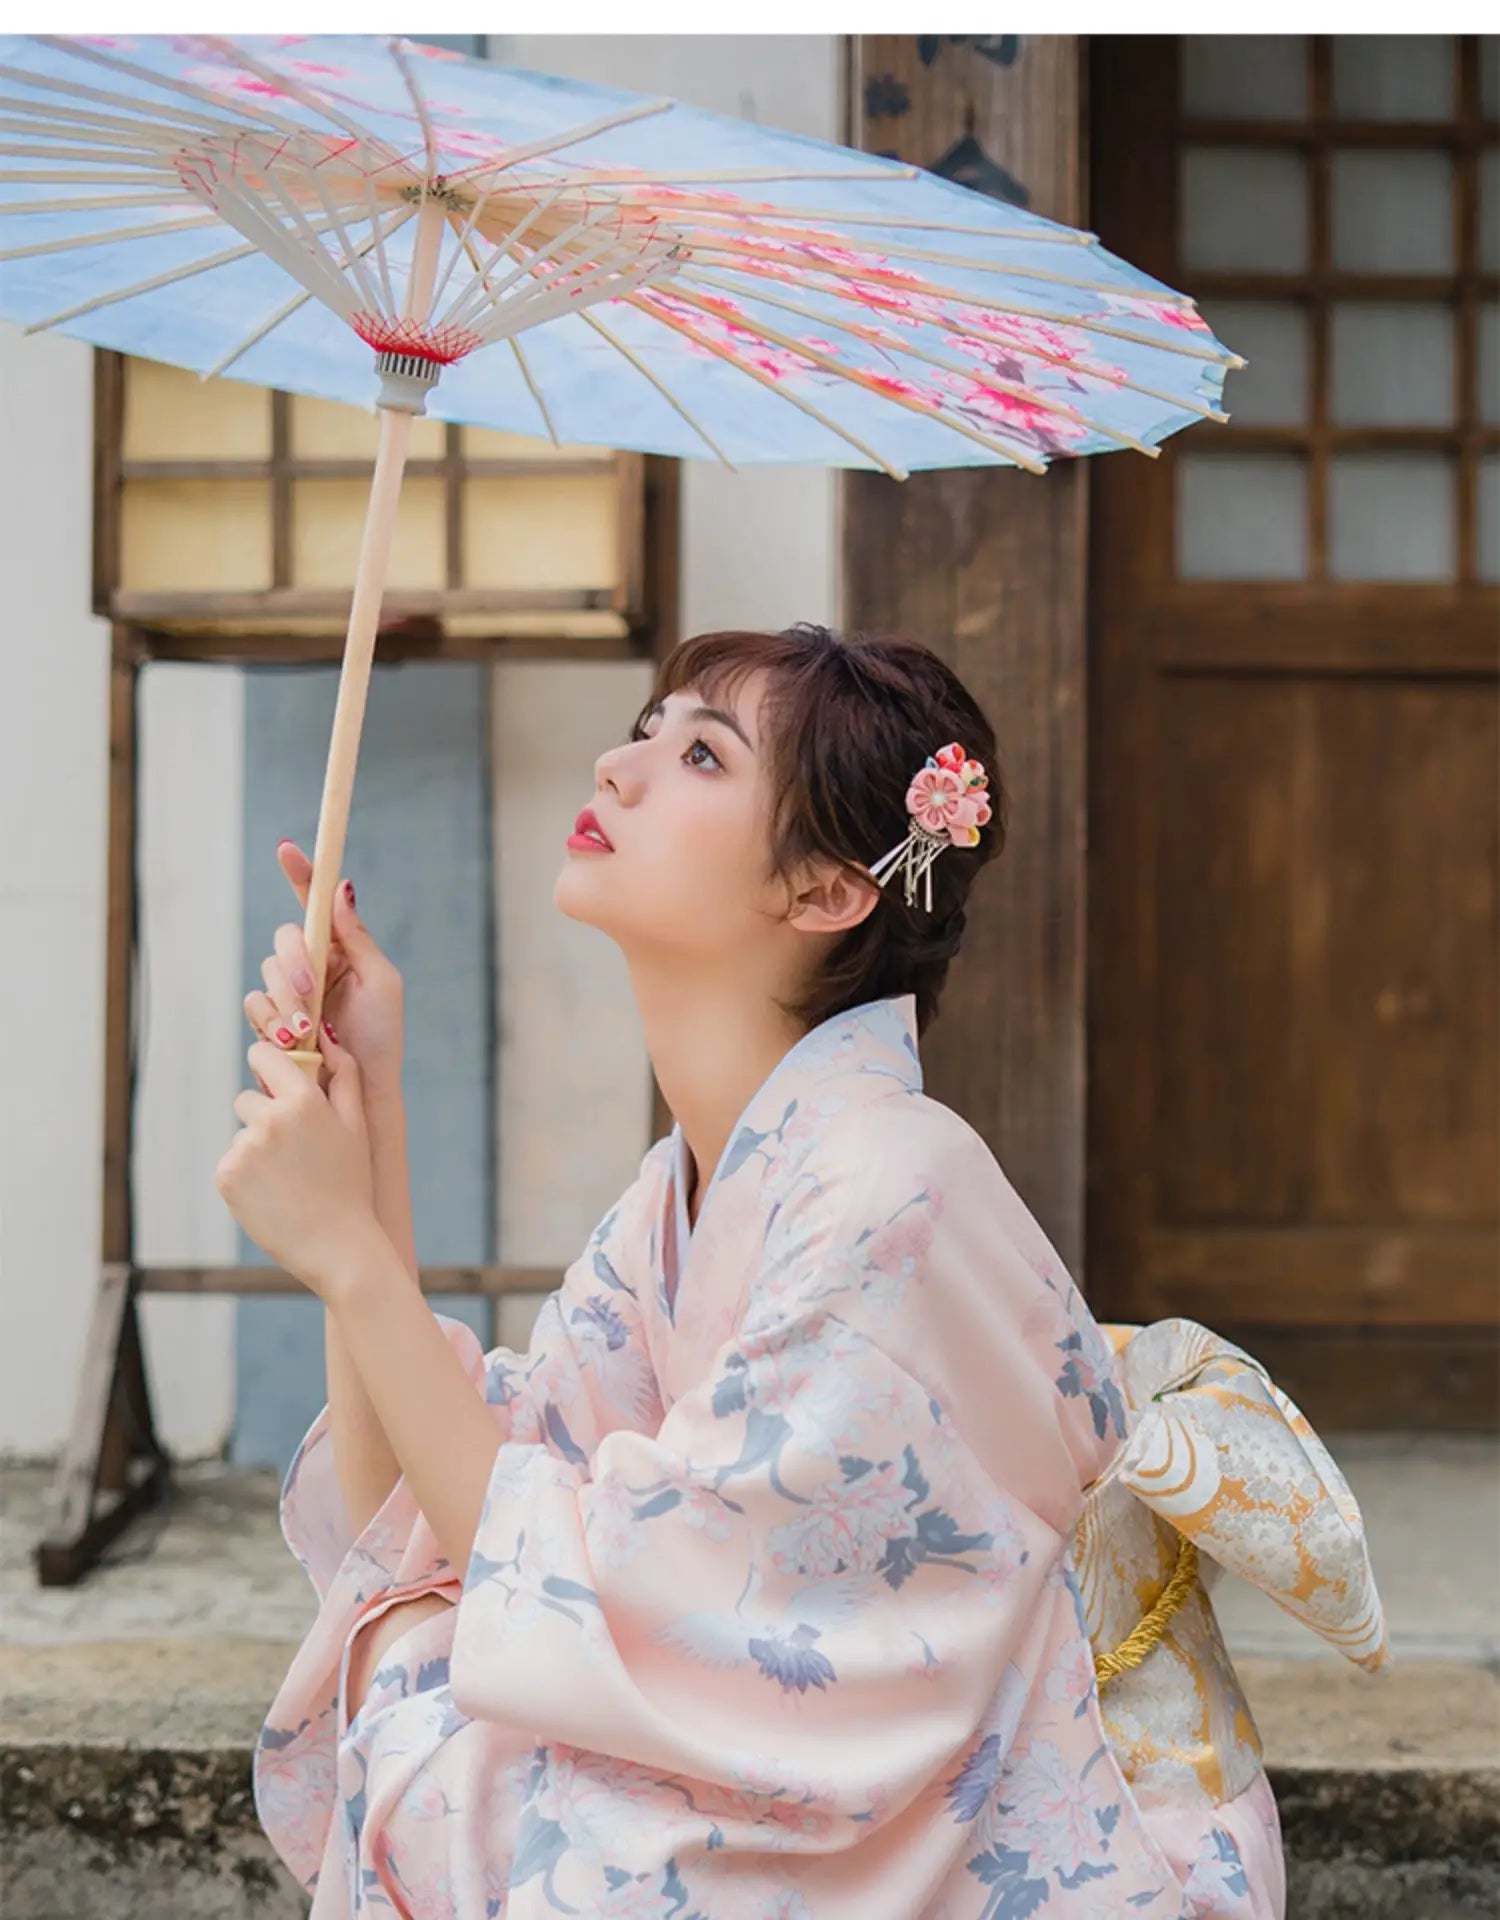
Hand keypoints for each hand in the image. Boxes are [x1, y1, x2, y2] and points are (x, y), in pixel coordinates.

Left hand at [215, 1024, 383, 1296]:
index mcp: (303, 1100)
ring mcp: (244, 1148)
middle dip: (265, 1117)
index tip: (273, 1077)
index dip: (267, 1064)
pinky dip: (246, 1176)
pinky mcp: (227, 1175)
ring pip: (241, 1134)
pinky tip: (272, 1194)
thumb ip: (345, 1077)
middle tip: (295, 1152)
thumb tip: (328, 1040)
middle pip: (248, 1099)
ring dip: (257, 1150)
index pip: (263, 1055)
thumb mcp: (357, 1126)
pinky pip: (230, 1162)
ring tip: (288, 1180)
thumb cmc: (352, 1184)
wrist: (338, 1246)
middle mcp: (270, 1118)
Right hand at [243, 840, 404, 1097]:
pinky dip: (271, 1020)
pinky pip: (256, 1006)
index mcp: (341, 952)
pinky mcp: (274, 1023)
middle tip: (311, 989)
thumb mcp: (381, 982)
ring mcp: (291, 995)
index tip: (287, 848)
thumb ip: (357, 938)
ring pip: (267, 974)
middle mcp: (313, 968)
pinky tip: (292, 1040)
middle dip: (294, 963)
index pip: (314, 906)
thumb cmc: (380, 1037)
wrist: (361, 1090)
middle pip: (285, 940)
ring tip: (310, 1030)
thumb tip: (341, 888)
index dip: (300, 874)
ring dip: (286, 1000)